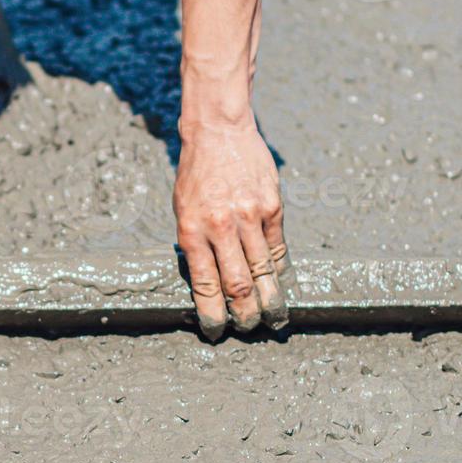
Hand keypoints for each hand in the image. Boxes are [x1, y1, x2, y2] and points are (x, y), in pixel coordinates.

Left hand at [173, 0, 291, 339]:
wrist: (217, 130)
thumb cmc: (195, 173)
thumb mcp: (182, 209)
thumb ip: (196, 244)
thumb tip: (208, 282)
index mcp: (192, 232)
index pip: (206, 286)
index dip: (213, 315)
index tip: (216, 332)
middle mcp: (221, 228)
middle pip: (239, 285)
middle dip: (245, 314)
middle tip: (250, 330)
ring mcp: (249, 217)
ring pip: (263, 271)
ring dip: (270, 300)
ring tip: (273, 319)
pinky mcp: (272, 206)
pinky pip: (277, 247)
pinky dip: (278, 268)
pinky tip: (280, 281)